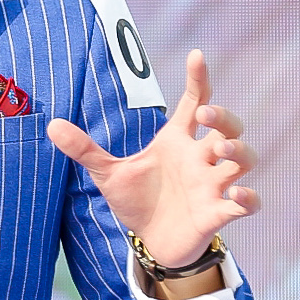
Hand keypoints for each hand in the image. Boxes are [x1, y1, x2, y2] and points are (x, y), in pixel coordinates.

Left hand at [47, 48, 260, 277]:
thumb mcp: (107, 173)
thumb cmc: (137, 201)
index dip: (199, 78)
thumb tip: (50, 125)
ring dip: (239, 151)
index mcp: (177, 141)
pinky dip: (249, 197)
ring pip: (244, 158)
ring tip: (221, 151)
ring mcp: (213, 185)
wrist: (149, 242)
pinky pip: (247, 202)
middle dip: (223, 117)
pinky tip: (238, 195)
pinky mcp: (218, 213)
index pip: (195, 100)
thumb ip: (84, 149)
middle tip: (203, 116)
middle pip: (227, 126)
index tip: (196, 56)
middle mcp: (200, 158)